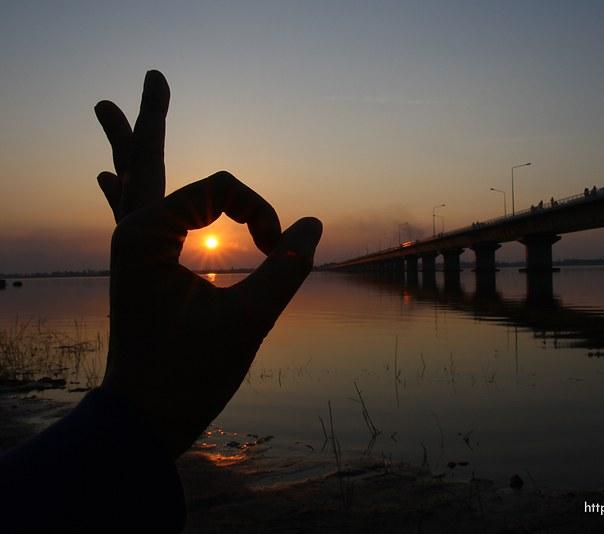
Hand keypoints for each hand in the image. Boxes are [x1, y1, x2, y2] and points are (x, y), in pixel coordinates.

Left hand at [94, 72, 322, 457]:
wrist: (146, 419)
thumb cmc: (189, 375)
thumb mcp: (246, 323)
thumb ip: (286, 272)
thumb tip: (314, 225)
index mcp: (147, 234)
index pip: (218, 187)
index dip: (257, 209)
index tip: (276, 246)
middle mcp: (132, 232)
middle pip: (146, 159)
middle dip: (150, 117)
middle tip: (154, 74)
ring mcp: (132, 249)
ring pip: (134, 182)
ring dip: (132, 145)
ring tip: (109, 109)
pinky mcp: (140, 267)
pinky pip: (133, 213)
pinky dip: (125, 188)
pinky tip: (106, 175)